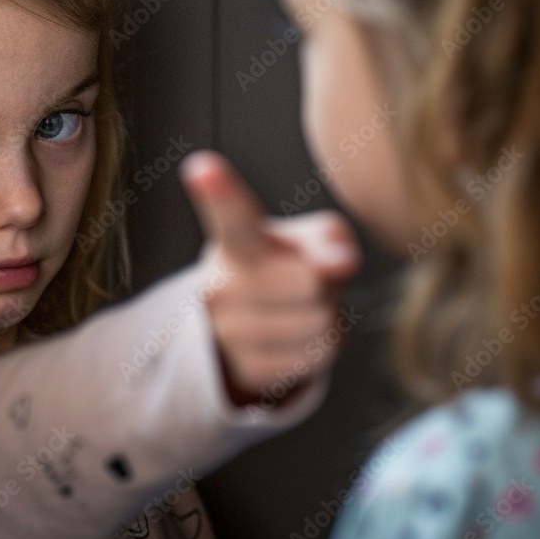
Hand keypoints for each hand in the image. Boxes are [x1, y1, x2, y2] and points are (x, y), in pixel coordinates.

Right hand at [178, 150, 360, 405]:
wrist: (251, 324)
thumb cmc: (287, 265)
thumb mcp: (311, 239)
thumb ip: (330, 240)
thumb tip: (338, 264)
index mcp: (234, 243)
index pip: (231, 215)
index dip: (218, 190)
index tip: (201, 168)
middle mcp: (219, 286)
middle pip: (312, 282)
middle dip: (324, 285)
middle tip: (302, 283)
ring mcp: (228, 333)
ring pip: (319, 324)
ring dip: (326, 320)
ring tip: (297, 311)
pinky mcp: (247, 370)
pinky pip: (315, 359)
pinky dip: (319, 350)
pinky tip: (293, 339)